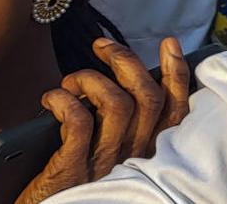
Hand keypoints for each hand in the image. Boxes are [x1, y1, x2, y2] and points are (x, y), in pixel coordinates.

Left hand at [17, 37, 191, 203]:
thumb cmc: (75, 182)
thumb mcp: (107, 154)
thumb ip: (117, 126)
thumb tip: (116, 81)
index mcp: (145, 154)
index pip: (174, 112)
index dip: (176, 75)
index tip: (168, 44)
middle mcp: (133, 159)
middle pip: (148, 98)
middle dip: (125, 60)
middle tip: (101, 46)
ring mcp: (105, 165)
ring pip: (117, 103)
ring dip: (91, 79)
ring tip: (70, 83)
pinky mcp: (72, 170)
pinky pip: (78, 122)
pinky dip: (64, 100)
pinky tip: (50, 99)